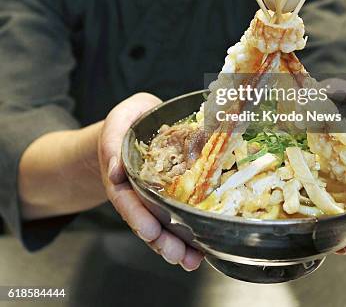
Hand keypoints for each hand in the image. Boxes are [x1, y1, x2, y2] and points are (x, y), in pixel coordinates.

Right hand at [98, 92, 203, 270]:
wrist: (136, 127)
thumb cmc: (131, 119)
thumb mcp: (123, 116)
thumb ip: (115, 136)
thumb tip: (115, 170)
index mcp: (121, 169)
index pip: (124, 197)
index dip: (136, 215)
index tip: (149, 230)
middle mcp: (133, 190)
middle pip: (142, 220)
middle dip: (158, 239)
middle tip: (175, 253)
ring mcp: (149, 198)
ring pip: (157, 227)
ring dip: (172, 245)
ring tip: (189, 260)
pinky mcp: (166, 200)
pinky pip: (172, 222)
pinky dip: (184, 239)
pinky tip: (198, 253)